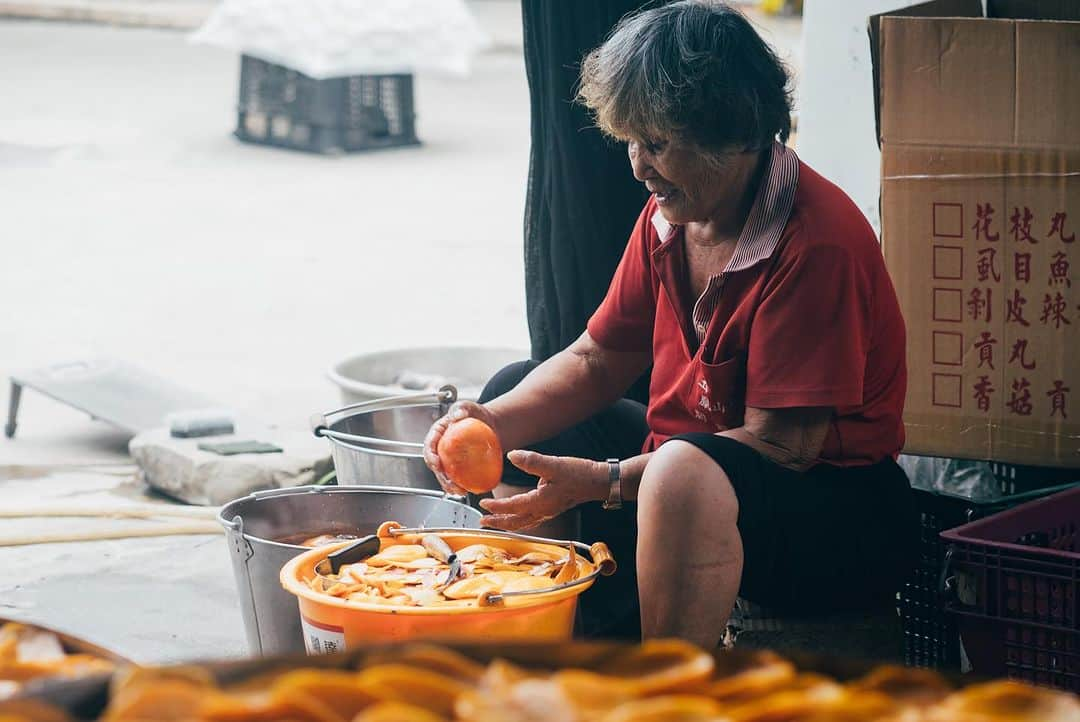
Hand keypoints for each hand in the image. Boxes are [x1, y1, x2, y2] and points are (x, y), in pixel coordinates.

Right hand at [423, 401, 500, 495]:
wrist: (490, 424)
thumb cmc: (476, 413)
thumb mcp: (467, 406)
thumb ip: (461, 408)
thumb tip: (458, 415)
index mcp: (437, 433)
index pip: (429, 445)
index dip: (430, 456)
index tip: (437, 463)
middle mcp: (440, 447)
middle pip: (435, 464)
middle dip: (440, 476)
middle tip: (450, 483)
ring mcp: (449, 457)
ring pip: (444, 474)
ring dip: (449, 485)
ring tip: (459, 491)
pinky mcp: (459, 466)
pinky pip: (457, 477)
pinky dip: (460, 484)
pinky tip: (467, 490)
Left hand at [478, 451, 608, 530]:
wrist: (598, 482)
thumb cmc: (579, 474)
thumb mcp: (554, 464)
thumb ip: (531, 461)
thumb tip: (511, 456)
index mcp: (541, 502)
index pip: (512, 507)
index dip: (496, 507)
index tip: (482, 503)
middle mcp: (543, 511)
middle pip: (515, 522)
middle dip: (498, 522)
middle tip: (483, 521)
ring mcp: (548, 512)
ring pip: (523, 523)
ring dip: (507, 524)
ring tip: (494, 522)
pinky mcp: (552, 508)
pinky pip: (531, 520)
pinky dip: (520, 521)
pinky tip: (517, 517)